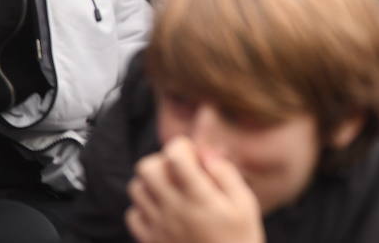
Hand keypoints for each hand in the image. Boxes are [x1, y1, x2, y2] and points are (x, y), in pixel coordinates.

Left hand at [126, 138, 263, 242]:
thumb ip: (225, 173)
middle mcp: (173, 208)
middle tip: (182, 169)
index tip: (196, 155)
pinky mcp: (150, 241)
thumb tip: (206, 153)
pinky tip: (164, 209)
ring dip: (152, 181)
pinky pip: (133, 214)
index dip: (184, 146)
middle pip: (147, 167)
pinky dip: (144, 207)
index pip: (175, 154)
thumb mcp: (245, 203)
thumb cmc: (240, 238)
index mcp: (199, 196)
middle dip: (164, 160)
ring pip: (136, 188)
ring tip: (172, 188)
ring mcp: (158, 226)